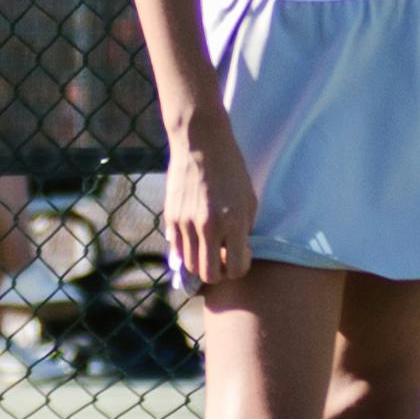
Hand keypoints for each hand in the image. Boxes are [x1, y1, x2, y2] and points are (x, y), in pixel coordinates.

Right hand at [164, 120, 254, 293]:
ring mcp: (186, 223)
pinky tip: (196, 236)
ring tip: (209, 246)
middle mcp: (208, 227)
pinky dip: (187, 250)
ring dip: (201, 262)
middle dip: (219, 272)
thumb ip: (244, 229)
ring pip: (190, 265)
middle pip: (209, 275)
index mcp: (233, 222)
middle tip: (224, 257)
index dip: (240, 266)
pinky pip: (177, 249)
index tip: (241, 252)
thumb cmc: (231, 169)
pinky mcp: (171, 217)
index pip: (236, 268)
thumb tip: (236, 251)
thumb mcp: (249, 199)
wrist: (200, 143)